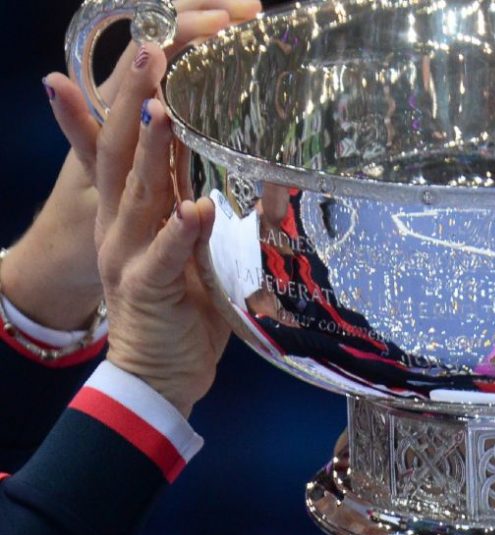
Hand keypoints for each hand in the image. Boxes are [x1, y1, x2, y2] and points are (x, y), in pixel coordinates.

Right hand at [1, 0, 259, 330]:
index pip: (121, 139)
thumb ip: (191, 203)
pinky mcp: (145, 290)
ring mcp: (126, 255)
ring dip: (151, 153)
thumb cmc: (180, 306)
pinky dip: (178, 231)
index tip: (143, 43)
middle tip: (148, 50)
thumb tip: (219, 165)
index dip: (129, 93)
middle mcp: (119, 225)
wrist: (158, 375)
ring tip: (164, 112)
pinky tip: (194, 208)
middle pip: (120, 151)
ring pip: (136, 194)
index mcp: (128, 210)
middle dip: (133, 100)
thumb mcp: (184, 243)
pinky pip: (162, 257)